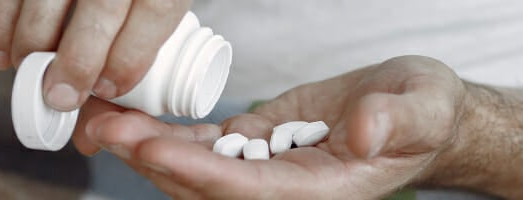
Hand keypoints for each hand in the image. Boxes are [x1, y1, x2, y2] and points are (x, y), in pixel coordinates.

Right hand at [0, 0, 192, 110]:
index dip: (132, 56)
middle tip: (62, 96)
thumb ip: (137, 43)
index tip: (110, 88)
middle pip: (101, 7)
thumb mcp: (159, 0)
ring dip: (32, 44)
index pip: (156, 8)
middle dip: (77, 61)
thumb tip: (100, 113)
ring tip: (30, 71)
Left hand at [73, 55, 469, 198]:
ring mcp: (265, 172)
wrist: (417, 114)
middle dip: (152, 158)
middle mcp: (283, 192)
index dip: (198, 171)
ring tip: (98, 116)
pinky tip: (131, 115)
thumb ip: (397, 121)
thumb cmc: (424, 113)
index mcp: (320, 193)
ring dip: (145, 146)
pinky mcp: (255, 148)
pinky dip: (167, 133)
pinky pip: (204, 148)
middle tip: (102, 125)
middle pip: (205, 187)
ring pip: (194, 170)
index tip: (152, 146)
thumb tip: (366, 133)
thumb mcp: (424, 108)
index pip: (248, 190)